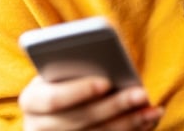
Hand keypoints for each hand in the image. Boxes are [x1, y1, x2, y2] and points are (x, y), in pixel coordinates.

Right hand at [18, 75, 163, 130]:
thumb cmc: (61, 81)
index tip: (106, 82)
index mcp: (31, 100)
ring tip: (152, 108)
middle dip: (114, 106)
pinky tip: (148, 119)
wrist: (52, 114)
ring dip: (129, 122)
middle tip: (141, 93)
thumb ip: (73, 65)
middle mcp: (38, 127)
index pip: (53, 99)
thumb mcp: (59, 72)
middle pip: (81, 120)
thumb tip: (107, 60)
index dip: (79, 91)